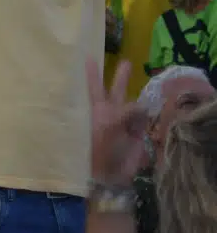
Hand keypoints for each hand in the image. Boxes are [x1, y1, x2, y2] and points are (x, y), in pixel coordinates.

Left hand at [87, 59, 148, 186]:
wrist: (110, 175)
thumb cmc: (100, 151)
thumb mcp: (107, 128)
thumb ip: (124, 112)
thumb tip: (142, 106)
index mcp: (97, 110)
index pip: (94, 87)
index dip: (93, 73)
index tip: (88, 57)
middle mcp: (111, 112)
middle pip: (117, 90)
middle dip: (121, 77)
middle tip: (127, 62)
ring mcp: (126, 122)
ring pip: (135, 106)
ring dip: (137, 109)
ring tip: (130, 122)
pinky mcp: (138, 132)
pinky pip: (144, 119)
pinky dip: (144, 121)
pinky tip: (137, 130)